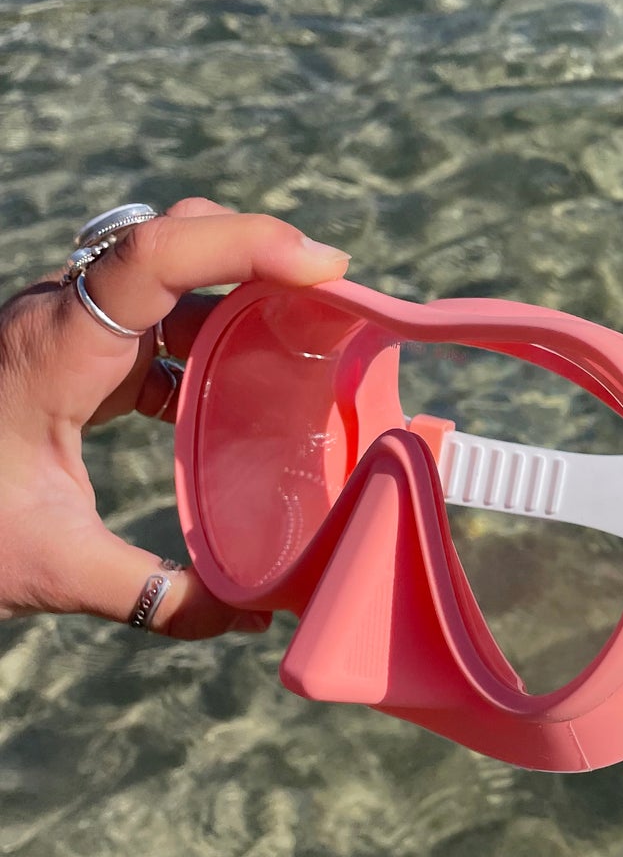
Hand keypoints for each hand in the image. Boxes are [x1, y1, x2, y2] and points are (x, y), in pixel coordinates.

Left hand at [0, 198, 348, 636]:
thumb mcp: (51, 568)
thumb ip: (156, 595)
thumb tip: (252, 618)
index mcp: (55, 349)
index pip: (155, 254)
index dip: (245, 243)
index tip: (323, 266)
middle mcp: (61, 318)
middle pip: (171, 237)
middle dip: (257, 249)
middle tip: (337, 285)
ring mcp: (65, 328)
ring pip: (166, 270)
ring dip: (239, 287)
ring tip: (312, 325)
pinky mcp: (71, 353)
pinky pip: (153, 317)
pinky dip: (209, 331)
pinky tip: (250, 379)